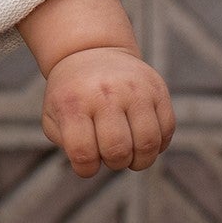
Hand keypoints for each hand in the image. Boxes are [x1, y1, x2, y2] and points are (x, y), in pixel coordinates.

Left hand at [39, 46, 174, 177]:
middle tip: (110, 155)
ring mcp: (134, 89)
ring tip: (129, 153)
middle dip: (114, 163)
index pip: (83, 153)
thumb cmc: (72, 95)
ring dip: (140, 160)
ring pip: (148, 143)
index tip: (86, 164)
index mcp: (73, 103)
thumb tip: (90, 161)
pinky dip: (158, 145)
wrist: (91, 52)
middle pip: (118, 150)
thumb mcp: (54, 115)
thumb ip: (66, 143)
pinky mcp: (158, 89)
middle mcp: (104, 93)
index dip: (86, 169)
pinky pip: (167, 130)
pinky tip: (142, 138)